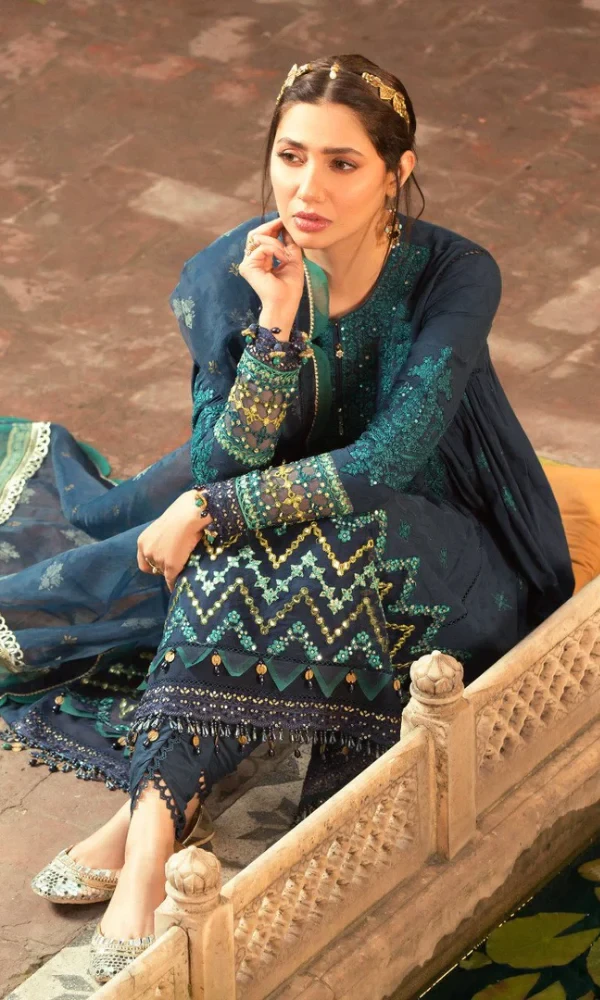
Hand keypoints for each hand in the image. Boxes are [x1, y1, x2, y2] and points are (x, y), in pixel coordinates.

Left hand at [137, 491, 210, 591]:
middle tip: (176, 562)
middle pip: (153, 568)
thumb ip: (161, 539)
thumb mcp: (164, 526)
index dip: (152, 565)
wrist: (191, 514)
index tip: (161, 565)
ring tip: (183, 566)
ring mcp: (158, 559)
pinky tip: (178, 587)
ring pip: (164, 573)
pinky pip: (171, 580)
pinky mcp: (171, 566)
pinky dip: (173, 585)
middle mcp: (147, 552)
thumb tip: (169, 547)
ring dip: (172, 571)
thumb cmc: (182, 513)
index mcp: (143, 541)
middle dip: (163, 567)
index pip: (143, 562)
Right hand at [239, 218, 303, 334]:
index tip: (284, 221)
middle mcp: (252, 261)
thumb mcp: (293, 260)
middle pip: (255, 233)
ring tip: (287, 255)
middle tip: (282, 223)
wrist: (285, 304)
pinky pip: (262, 247)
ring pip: (258, 237)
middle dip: (270, 226)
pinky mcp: (247, 266)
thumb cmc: (290, 288)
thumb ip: (288, 244)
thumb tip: (286, 227)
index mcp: (261, 260)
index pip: (262, 237)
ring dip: (277, 243)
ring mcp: (247, 263)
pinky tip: (283, 259)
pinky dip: (276, 250)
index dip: (272, 226)